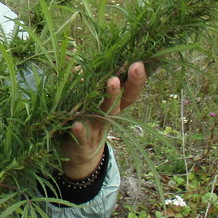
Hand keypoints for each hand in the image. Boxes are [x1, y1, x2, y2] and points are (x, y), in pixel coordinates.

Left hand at [60, 61, 146, 178]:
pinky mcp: (82, 143)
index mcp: (113, 107)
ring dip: (109, 98)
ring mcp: (96, 130)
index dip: (137, 79)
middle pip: (121, 100)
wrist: (79, 157)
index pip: (129, 92)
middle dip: (129, 82)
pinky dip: (80, 131)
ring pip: (104, 113)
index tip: (140, 62)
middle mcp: (108, 117)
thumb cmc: (87, 123)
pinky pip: (81, 136)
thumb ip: (93, 86)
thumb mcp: (93, 104)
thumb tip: (88, 60)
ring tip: (111, 82)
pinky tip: (76, 124)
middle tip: (134, 66)